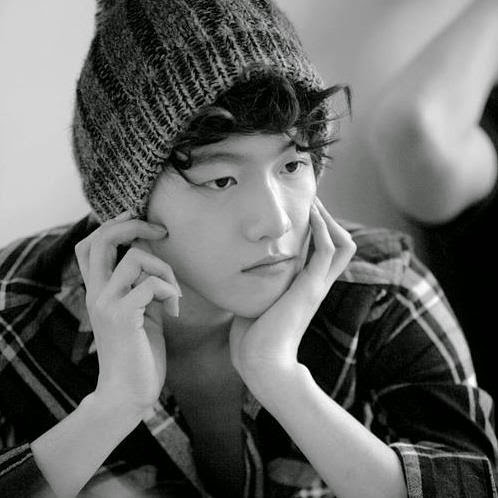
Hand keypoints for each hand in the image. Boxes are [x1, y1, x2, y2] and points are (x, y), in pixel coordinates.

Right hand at [74, 211, 181, 415]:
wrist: (127, 394)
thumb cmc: (139, 352)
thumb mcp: (140, 312)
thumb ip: (141, 285)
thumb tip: (154, 258)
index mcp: (98, 291)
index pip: (89, 245)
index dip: (111, 225)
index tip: (137, 218)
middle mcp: (96, 293)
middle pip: (102, 240)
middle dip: (134, 226)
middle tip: (161, 232)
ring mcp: (107, 304)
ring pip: (135, 258)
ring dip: (164, 269)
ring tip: (173, 294)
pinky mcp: (123, 317)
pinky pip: (150, 284)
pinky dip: (169, 291)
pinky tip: (173, 311)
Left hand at [229, 198, 355, 400]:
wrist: (260, 362)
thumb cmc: (254, 337)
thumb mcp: (259, 301)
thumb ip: (260, 285)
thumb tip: (244, 271)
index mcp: (307, 287)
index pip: (327, 252)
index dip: (321, 229)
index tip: (304, 210)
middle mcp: (317, 284)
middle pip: (343, 245)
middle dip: (330, 219)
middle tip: (313, 201)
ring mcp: (316, 285)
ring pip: (343, 244)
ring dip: (329, 220)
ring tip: (314, 202)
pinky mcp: (310, 287)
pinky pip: (327, 250)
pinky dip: (322, 228)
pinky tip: (311, 214)